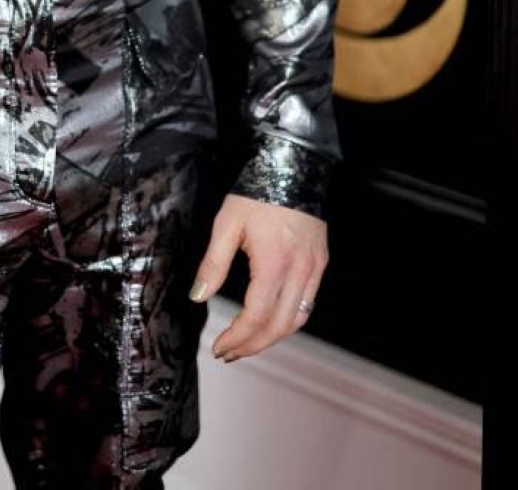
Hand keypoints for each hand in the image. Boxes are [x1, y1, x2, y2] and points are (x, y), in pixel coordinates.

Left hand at [190, 193, 327, 362]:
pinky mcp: (321, 262)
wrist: (293, 165)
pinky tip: (271, 320)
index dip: (238, 337)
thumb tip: (197, 296)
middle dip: (253, 345)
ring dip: (272, 337)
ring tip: (247, 342)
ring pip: (298, 319)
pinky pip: (308, 303)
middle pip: (280, 326)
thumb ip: (213, 263)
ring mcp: (315, 267)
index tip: (220, 347)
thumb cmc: (257, 191)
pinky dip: (289, 320)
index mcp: (275, 261)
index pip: (257, 315)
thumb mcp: (227, 223)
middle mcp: (300, 270)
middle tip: (230, 352)